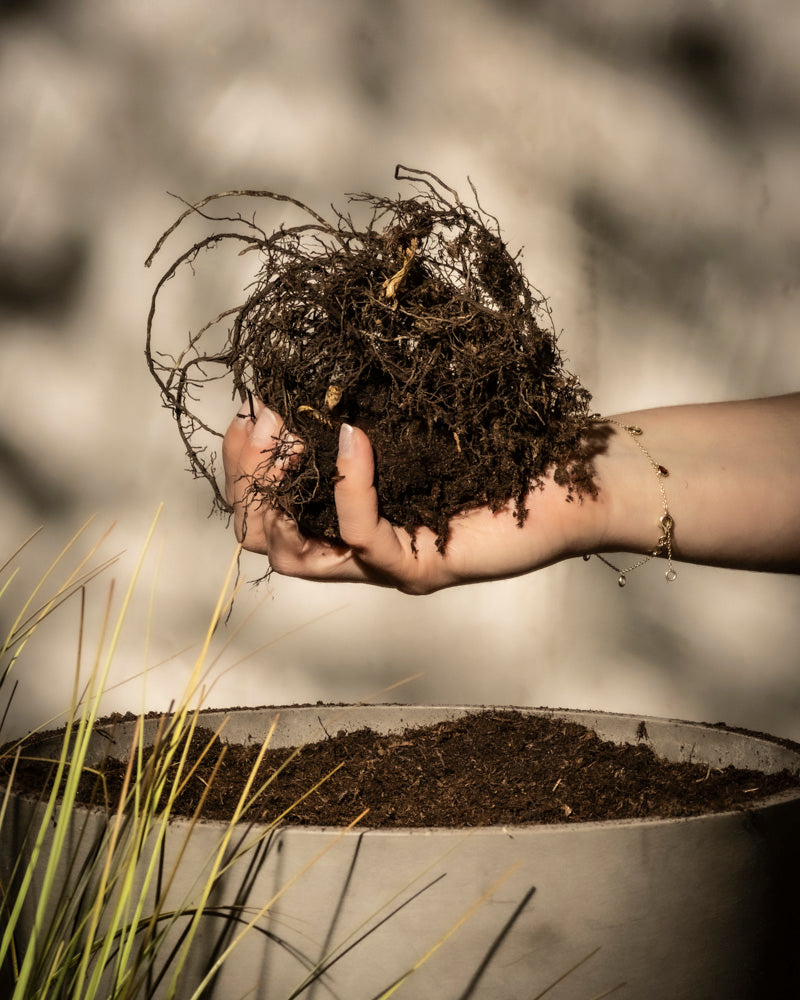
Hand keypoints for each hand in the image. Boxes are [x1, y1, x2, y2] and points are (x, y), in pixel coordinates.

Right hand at [222, 401, 606, 593]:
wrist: (576, 479)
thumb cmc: (503, 444)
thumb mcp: (416, 421)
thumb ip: (365, 409)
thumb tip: (316, 365)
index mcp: (351, 516)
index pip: (268, 513)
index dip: (245, 468)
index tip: (251, 411)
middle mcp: (360, 550)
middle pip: (266, 542)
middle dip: (248, 479)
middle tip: (265, 423)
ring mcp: (388, 566)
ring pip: (297, 556)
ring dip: (279, 491)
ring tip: (291, 433)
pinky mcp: (421, 568)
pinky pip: (362, 536)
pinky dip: (347, 484)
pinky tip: (352, 435)